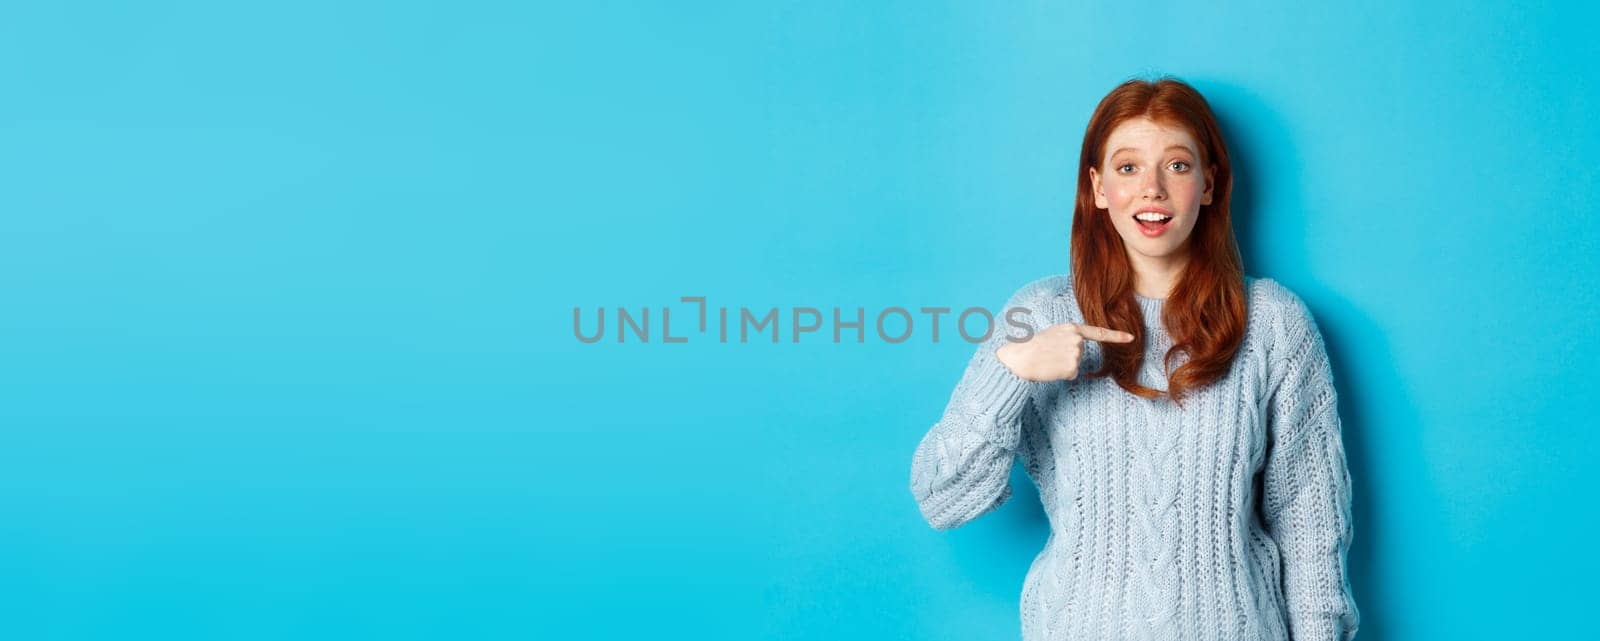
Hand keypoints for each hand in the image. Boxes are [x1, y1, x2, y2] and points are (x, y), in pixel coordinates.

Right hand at [996, 323, 1135, 381]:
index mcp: (1071, 328)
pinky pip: (1071, 374)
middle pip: (1081, 353)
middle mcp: (1076, 339)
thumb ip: (1069, 338)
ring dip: (1063, 366)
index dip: (1116, 336)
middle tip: (1049, 354)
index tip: (1131, 338)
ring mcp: (1075, 353)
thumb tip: (1077, 352)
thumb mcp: (1052, 334)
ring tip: (1048, 360)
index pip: (1098, 332)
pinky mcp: (1072, 367)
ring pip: (1075, 365)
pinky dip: (1061, 374)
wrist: (1020, 358)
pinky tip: (1051, 369)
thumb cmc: (1031, 347)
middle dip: (1067, 357)